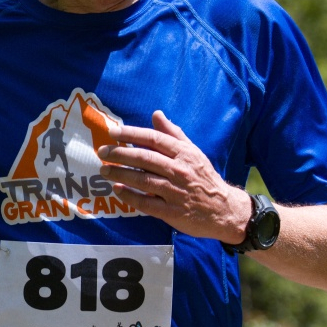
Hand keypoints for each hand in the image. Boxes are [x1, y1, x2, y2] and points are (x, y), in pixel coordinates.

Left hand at [96, 110, 248, 241]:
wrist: (223, 209)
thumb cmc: (203, 178)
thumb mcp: (193, 152)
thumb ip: (173, 134)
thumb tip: (156, 114)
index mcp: (184, 154)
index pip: (154, 139)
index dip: (132, 134)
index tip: (113, 132)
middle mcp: (179, 170)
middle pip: (145, 159)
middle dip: (120, 154)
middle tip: (102, 152)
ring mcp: (175, 192)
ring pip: (143, 180)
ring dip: (121, 174)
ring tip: (104, 171)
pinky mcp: (172, 212)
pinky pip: (147, 203)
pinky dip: (131, 196)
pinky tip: (117, 190)